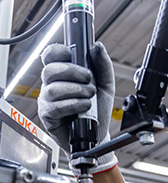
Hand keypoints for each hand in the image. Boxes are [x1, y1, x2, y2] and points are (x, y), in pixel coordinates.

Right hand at [38, 42, 116, 172]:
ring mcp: (47, 100)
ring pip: (53, 88)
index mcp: (62, 74)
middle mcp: (51, 85)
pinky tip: (84, 107)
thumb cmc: (98, 111)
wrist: (98, 135)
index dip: (59, 51)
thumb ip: (103, 66)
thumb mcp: (106, 86)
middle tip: (89, 81)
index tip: (72, 54)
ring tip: (89, 98)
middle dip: (73, 72)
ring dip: (76, 91)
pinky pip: (55, 106)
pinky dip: (73, 105)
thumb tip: (97, 47)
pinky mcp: (47, 116)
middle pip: (50, 70)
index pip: (51, 55)